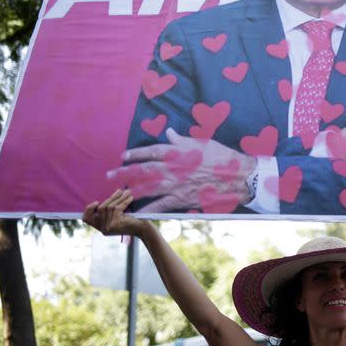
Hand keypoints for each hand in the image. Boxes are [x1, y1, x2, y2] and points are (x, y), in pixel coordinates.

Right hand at [83, 189, 152, 236]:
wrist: (144, 229)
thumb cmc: (132, 221)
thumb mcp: (118, 216)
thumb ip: (109, 210)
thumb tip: (103, 197)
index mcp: (101, 228)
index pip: (87, 219)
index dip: (88, 210)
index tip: (96, 202)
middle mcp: (103, 229)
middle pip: (101, 209)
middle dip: (111, 198)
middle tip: (120, 191)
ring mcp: (109, 227)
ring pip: (110, 207)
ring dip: (119, 198)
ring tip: (127, 192)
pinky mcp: (116, 224)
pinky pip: (117, 208)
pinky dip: (124, 201)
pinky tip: (130, 198)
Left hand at [107, 128, 256, 211]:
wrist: (236, 176)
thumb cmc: (221, 156)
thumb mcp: (201, 143)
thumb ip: (181, 140)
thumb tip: (169, 132)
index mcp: (176, 152)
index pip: (150, 152)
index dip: (135, 153)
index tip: (123, 156)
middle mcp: (171, 168)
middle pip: (142, 170)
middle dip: (124, 172)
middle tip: (109, 175)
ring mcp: (175, 184)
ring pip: (147, 188)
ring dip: (130, 190)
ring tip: (118, 193)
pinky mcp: (181, 199)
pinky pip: (161, 205)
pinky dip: (148, 209)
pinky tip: (137, 212)